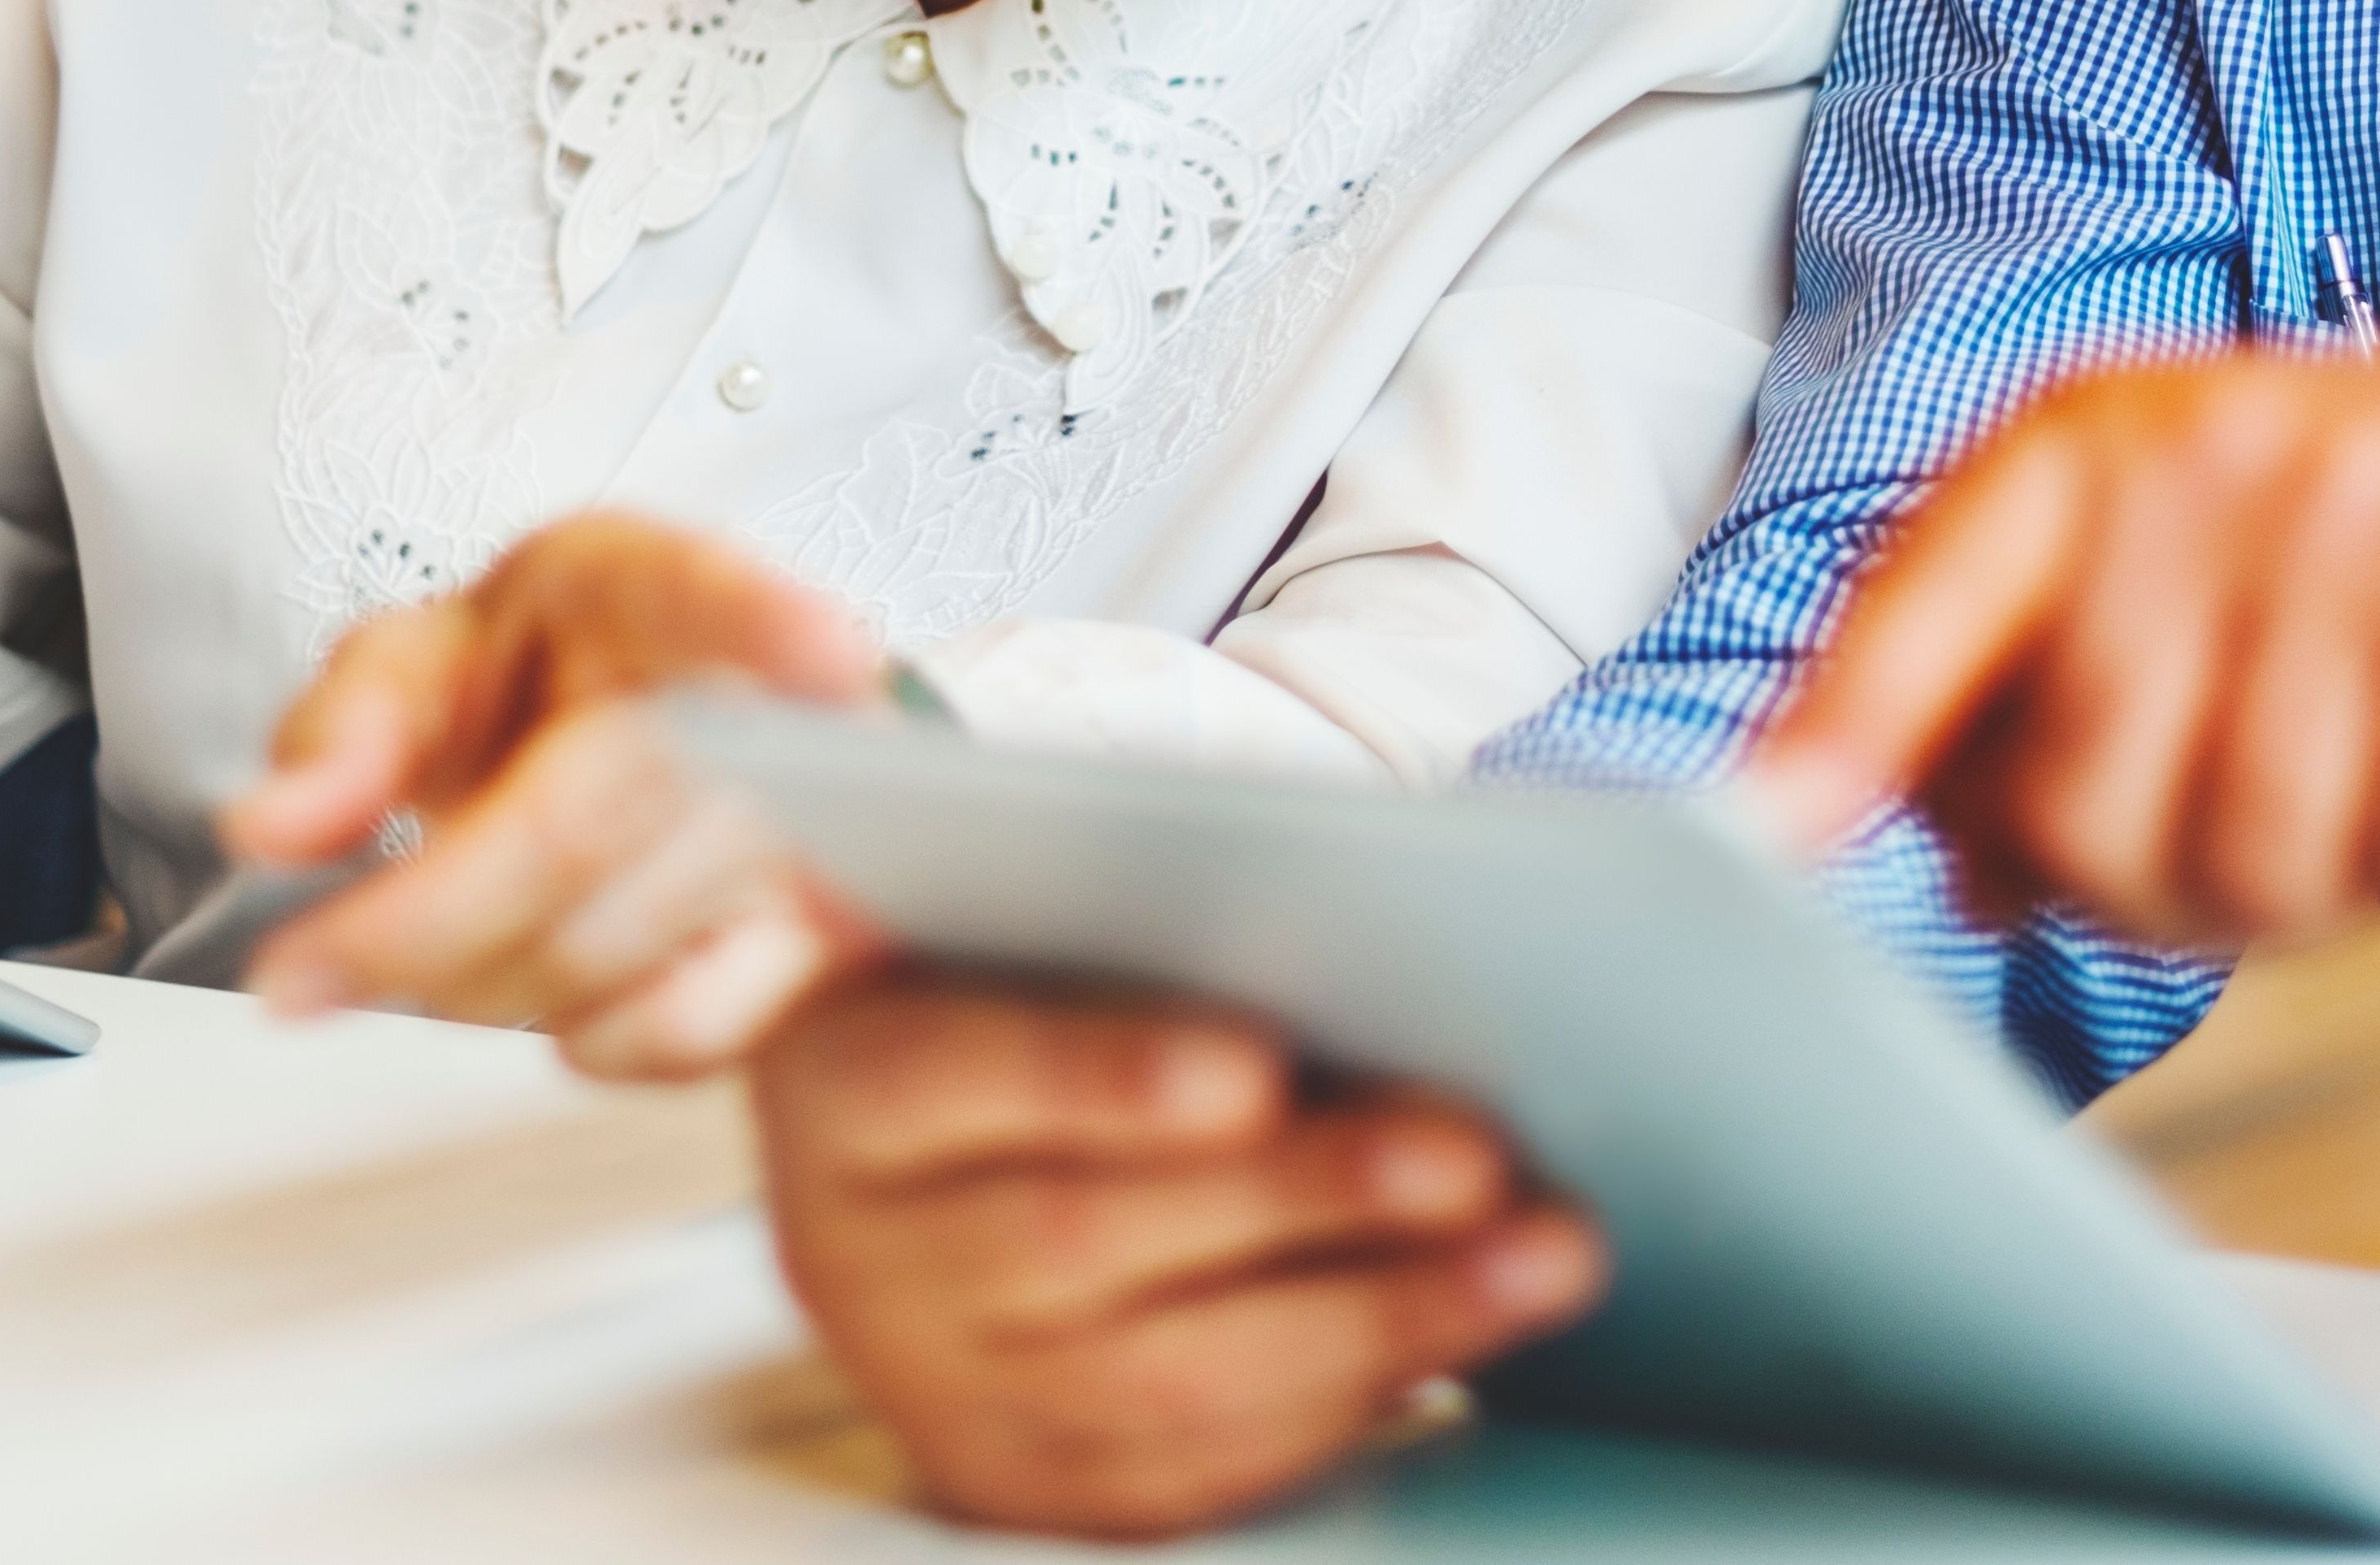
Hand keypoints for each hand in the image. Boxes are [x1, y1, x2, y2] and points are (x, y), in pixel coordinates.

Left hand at [225, 512, 887, 1077]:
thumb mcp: (420, 668)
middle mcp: (754, 703)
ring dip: (481, 975)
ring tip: (434, 941)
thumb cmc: (538, 696)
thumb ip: (344, 726)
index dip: (777, 624)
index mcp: (648, 589)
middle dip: (423, 915)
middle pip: (585, 819)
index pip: (717, 592)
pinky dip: (587, 1034)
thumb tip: (272, 824)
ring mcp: (807, 830)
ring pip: (612, 940)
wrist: (632, 757)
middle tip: (300, 974)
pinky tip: (549, 984)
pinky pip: (687, 1030)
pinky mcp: (821, 945)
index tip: (830, 660)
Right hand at [755, 976, 1602, 1537]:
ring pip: (1162, 1378)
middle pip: (1079, 1239)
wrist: (911, 1186)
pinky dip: (1349, 1398)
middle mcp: (866, 1261)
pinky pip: (1201, 1470)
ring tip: (1541, 1251)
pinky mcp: (1042, 1488)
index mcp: (837, 1088)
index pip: (947, 1075)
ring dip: (1377, 1313)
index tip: (1252, 1063)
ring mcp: (950, 1395)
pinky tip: (1468, 1330)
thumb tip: (1338, 891)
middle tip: (1473, 1150)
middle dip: (1299, 1197)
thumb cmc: (1008, 1003)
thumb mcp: (1006, 926)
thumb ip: (1111, 892)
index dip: (1097, 1074)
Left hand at [1742, 330, 2379, 1023]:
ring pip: (2257, 845)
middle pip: (2088, 797)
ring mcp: (2369, 501)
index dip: (1840, 730)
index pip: (1926, 600)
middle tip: (2243, 838)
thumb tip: (1943, 858)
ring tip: (2360, 784)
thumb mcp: (2190, 589)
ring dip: (2313, 881)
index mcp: (2091, 441)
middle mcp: (2210, 446)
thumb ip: (2041, 709)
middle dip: (2157, 883)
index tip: (1751, 833)